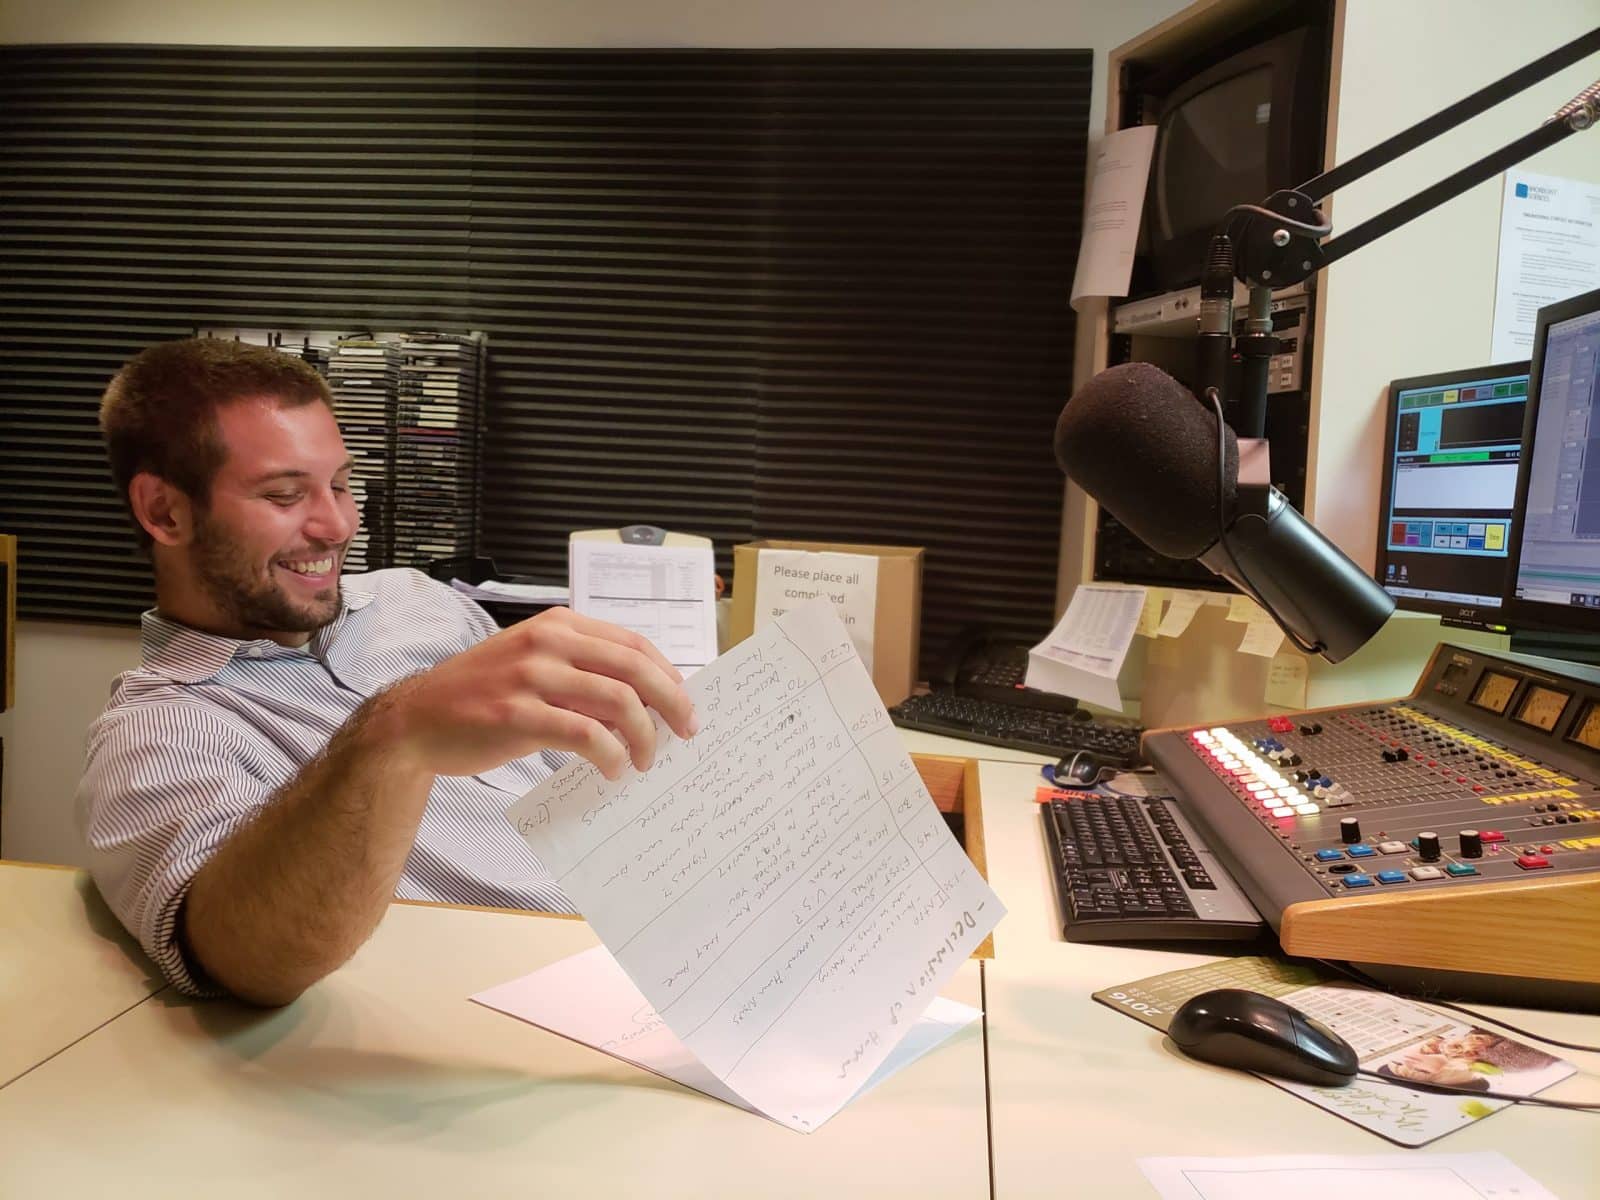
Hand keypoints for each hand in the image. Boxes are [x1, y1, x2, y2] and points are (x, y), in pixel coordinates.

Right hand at [372, 608, 697, 779]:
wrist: (417, 719)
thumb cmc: (482, 696)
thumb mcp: (535, 667)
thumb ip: (583, 676)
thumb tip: (645, 703)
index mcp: (558, 624)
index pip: (634, 642)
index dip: (669, 674)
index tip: (686, 703)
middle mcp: (548, 642)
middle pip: (635, 668)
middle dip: (672, 703)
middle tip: (686, 733)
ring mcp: (531, 676)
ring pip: (618, 701)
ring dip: (644, 737)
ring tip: (645, 761)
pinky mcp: (518, 714)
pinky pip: (586, 735)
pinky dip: (611, 755)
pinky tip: (613, 770)